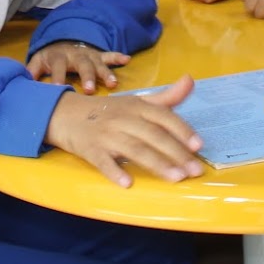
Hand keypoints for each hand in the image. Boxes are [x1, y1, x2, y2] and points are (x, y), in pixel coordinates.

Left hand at [27, 41, 129, 93]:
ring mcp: (88, 54)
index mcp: (58, 56)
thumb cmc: (50, 57)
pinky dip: (118, 56)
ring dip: (105, 72)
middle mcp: (75, 54)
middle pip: (82, 65)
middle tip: (90, 90)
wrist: (62, 40)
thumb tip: (22, 83)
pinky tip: (127, 59)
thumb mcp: (38, 60)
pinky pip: (109, 55)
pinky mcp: (98, 54)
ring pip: (98, 63)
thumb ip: (32, 70)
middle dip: (86, 77)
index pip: (58, 66)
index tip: (59, 88)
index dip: (58, 77)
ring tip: (113, 83)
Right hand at [45, 74, 203, 187]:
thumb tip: (191, 80)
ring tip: (176, 178)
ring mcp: (107, 134)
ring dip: (156, 163)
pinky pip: (103, 161)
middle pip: (153, 136)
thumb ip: (166, 97)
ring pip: (135, 149)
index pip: (164, 117)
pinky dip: (115, 171)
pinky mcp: (90, 149)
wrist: (65, 113)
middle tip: (195, 171)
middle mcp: (124, 118)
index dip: (182, 130)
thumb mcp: (136, 101)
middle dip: (176, 153)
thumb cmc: (108, 111)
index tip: (198, 145)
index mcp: (137, 106)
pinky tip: (128, 183)